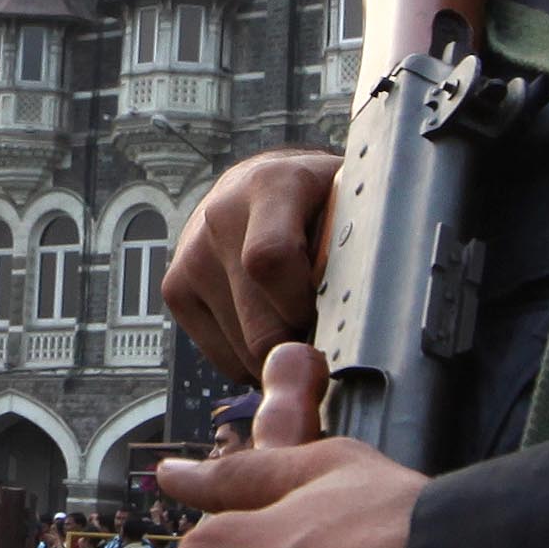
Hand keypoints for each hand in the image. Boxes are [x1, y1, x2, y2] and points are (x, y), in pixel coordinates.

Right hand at [162, 148, 337, 381]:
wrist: (253, 187)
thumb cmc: (315, 202)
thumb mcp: (346, 200)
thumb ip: (359, 238)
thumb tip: (372, 303)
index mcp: (272, 187)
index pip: (270, 258)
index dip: (301, 303)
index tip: (329, 313)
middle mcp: (221, 217)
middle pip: (259, 324)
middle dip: (301, 344)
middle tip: (327, 331)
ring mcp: (192, 256)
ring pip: (242, 351)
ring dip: (280, 355)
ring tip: (299, 323)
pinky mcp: (176, 289)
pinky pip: (222, 358)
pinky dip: (253, 360)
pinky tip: (270, 329)